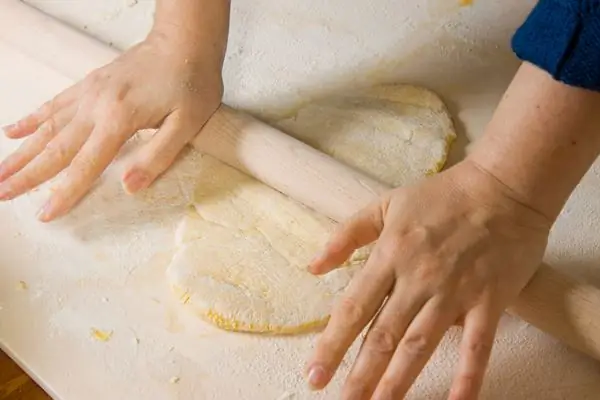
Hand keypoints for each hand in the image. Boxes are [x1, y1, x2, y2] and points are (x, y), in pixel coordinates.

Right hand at [0, 29, 222, 221]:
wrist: (184, 41)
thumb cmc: (191, 83)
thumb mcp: (187, 124)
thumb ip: (157, 156)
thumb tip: (128, 187)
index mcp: (120, 119)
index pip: (86, 164)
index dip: (65, 192)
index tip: (44, 213)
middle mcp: (96, 105)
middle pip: (56, 147)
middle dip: (27, 174)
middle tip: (1, 194)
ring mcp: (89, 92)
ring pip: (48, 127)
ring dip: (22, 151)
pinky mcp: (90, 83)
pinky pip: (54, 104)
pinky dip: (31, 119)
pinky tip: (12, 130)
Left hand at [305, 160, 550, 398]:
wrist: (503, 187)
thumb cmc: (441, 195)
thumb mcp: (385, 204)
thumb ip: (346, 234)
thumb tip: (313, 266)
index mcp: (390, 256)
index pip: (354, 308)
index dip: (332, 344)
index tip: (315, 374)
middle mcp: (418, 280)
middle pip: (383, 336)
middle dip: (361, 376)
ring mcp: (454, 292)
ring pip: (421, 346)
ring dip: (399, 382)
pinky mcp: (489, 301)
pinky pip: (477, 346)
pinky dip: (468, 376)